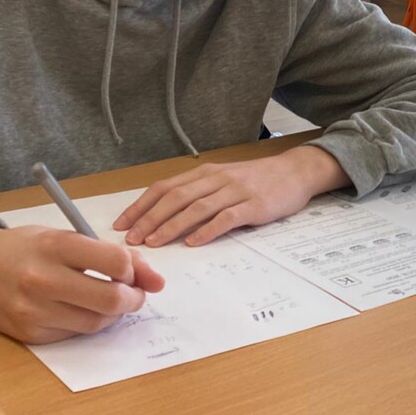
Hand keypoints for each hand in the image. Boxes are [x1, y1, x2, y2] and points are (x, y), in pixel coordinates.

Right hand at [0, 223, 165, 343]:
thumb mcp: (65, 237)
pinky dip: (87, 324)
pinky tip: (82, 311)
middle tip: (134, 295)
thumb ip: (109, 255)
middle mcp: (43, 278)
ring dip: (113, 315)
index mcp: (55, 245)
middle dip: (133, 299)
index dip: (134, 270)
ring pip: (96, 323)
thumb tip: (156, 281)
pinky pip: (74, 334)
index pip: (115, 262)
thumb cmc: (27, 247)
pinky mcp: (29, 333)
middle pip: (110, 299)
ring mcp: (34, 310)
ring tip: (110, 302)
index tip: (131, 271)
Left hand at [114, 145, 349, 247]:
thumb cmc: (256, 180)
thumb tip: (162, 214)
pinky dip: (208, 230)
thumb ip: (198, 192)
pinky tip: (194, 242)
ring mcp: (235, 191)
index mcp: (204, 172)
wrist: (295, 171)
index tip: (121, 224)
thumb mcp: (223, 179)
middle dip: (150, 218)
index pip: (164, 187)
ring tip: (154, 243)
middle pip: (175, 197)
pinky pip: (226, 218)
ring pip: (196, 208)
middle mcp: (216, 179)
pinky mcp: (253, 205)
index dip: (141, 206)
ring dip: (172, 226)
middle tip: (132, 239)